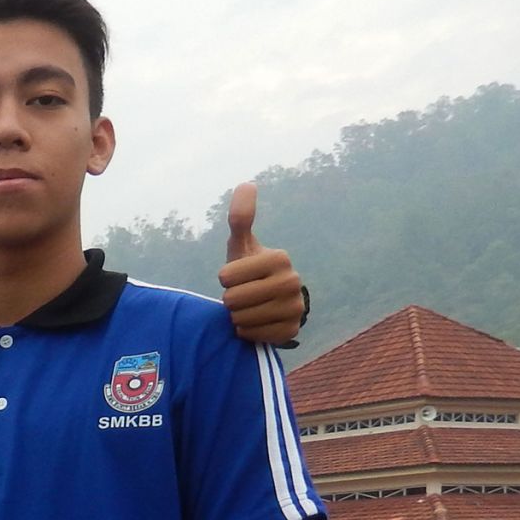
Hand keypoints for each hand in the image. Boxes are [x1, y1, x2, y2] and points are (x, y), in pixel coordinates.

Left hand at [217, 182, 304, 343]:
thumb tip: (247, 184)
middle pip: (234, 300)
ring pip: (242, 319)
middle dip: (229, 299)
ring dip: (236, 316)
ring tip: (246, 307)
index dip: (224, 278)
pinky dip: (247, 331)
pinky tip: (254, 322)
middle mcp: (293, 282)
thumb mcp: (241, 245)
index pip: (227, 277)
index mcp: (280, 258)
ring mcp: (296, 307)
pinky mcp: (293, 330)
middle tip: (239, 295)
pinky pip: (253, 335)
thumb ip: (240, 218)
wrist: (267, 301)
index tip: (234, 276)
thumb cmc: (247, 270)